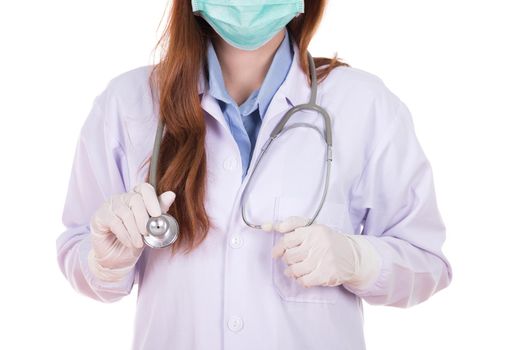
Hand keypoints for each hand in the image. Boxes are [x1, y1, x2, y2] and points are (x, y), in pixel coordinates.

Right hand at [88, 183, 175, 281]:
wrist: (117, 260)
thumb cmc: (135, 242)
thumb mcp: (151, 228)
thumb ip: (160, 211)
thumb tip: (171, 194)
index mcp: (137, 197)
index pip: (144, 188)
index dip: (152, 199)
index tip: (157, 213)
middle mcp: (123, 198)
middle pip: (135, 199)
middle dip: (143, 218)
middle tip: (147, 233)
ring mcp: (110, 206)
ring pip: (125, 212)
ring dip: (134, 230)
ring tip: (139, 243)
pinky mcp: (100, 216)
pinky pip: (114, 222)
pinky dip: (124, 234)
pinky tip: (129, 243)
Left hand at [263, 216, 380, 288]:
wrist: (353, 256)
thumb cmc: (327, 241)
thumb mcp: (312, 227)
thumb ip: (290, 224)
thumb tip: (266, 226)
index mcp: (313, 231)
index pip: (287, 240)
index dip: (278, 248)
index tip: (276, 253)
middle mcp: (318, 244)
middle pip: (289, 256)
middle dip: (287, 261)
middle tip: (292, 261)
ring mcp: (323, 259)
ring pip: (295, 270)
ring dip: (292, 272)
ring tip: (295, 270)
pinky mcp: (326, 274)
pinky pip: (304, 281)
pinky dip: (301, 280)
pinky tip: (304, 277)